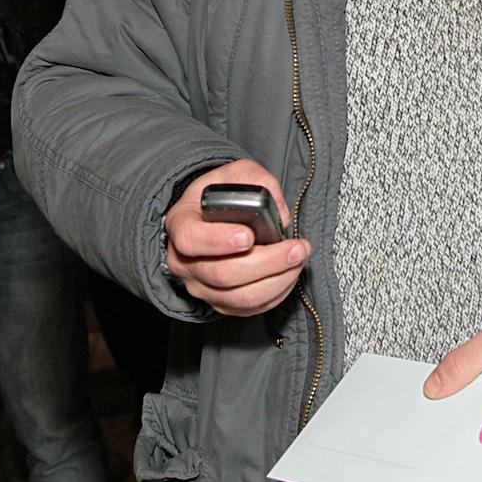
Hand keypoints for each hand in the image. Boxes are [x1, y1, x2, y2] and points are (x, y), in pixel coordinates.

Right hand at [163, 158, 309, 316]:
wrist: (210, 217)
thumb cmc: (221, 195)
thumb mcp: (236, 173)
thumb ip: (259, 182)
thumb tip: (281, 214)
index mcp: (181, 225)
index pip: (191, 240)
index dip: (219, 241)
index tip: (249, 235)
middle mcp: (184, 262)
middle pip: (223, 275)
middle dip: (268, 263)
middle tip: (297, 248)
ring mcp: (200, 286)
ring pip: (239, 297)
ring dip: (278, 281)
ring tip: (300, 260)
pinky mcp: (218, 302)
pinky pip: (248, 309)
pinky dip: (276, 294)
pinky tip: (290, 275)